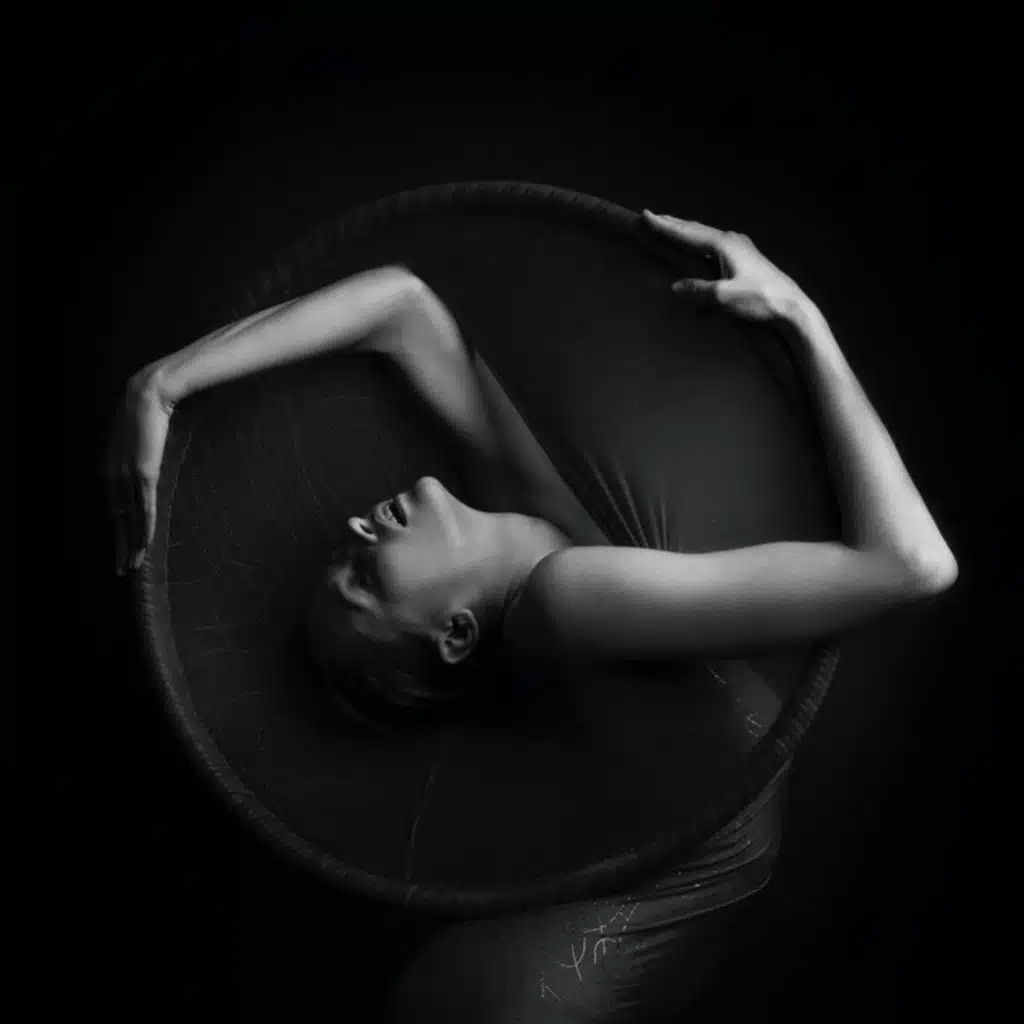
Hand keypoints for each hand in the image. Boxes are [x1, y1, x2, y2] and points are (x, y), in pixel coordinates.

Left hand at [103, 367, 172, 575]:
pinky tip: (146, 543)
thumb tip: (146, 466)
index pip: (114, 508)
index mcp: (110, 469)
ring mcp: (127, 477)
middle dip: (121, 546)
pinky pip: (144, 507)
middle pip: (117, 519)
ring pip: (129, 518)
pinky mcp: (144, 474)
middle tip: (124, 569)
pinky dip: (144, 527)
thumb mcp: (137, 441)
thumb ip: (137, 457)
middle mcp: (113, 476)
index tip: (122, 549)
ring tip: (135, 565)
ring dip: (132, 544)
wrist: (147, 396)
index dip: (118, 531)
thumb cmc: (145, 413)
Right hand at [643, 211, 811, 321]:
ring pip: (705, 234)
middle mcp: (731, 240)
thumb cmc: (759, 299)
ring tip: (670, 226)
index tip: (645, 216)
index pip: (687, 234)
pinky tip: (697, 244)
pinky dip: (699, 240)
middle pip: (695, 229)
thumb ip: (698, 290)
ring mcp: (740, 247)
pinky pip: (714, 243)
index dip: (665, 227)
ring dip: (686, 230)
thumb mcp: (724, 297)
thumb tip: (674, 287)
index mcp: (723, 245)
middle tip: (652, 216)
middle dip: (673, 223)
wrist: (791, 306)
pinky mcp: (745, 257)